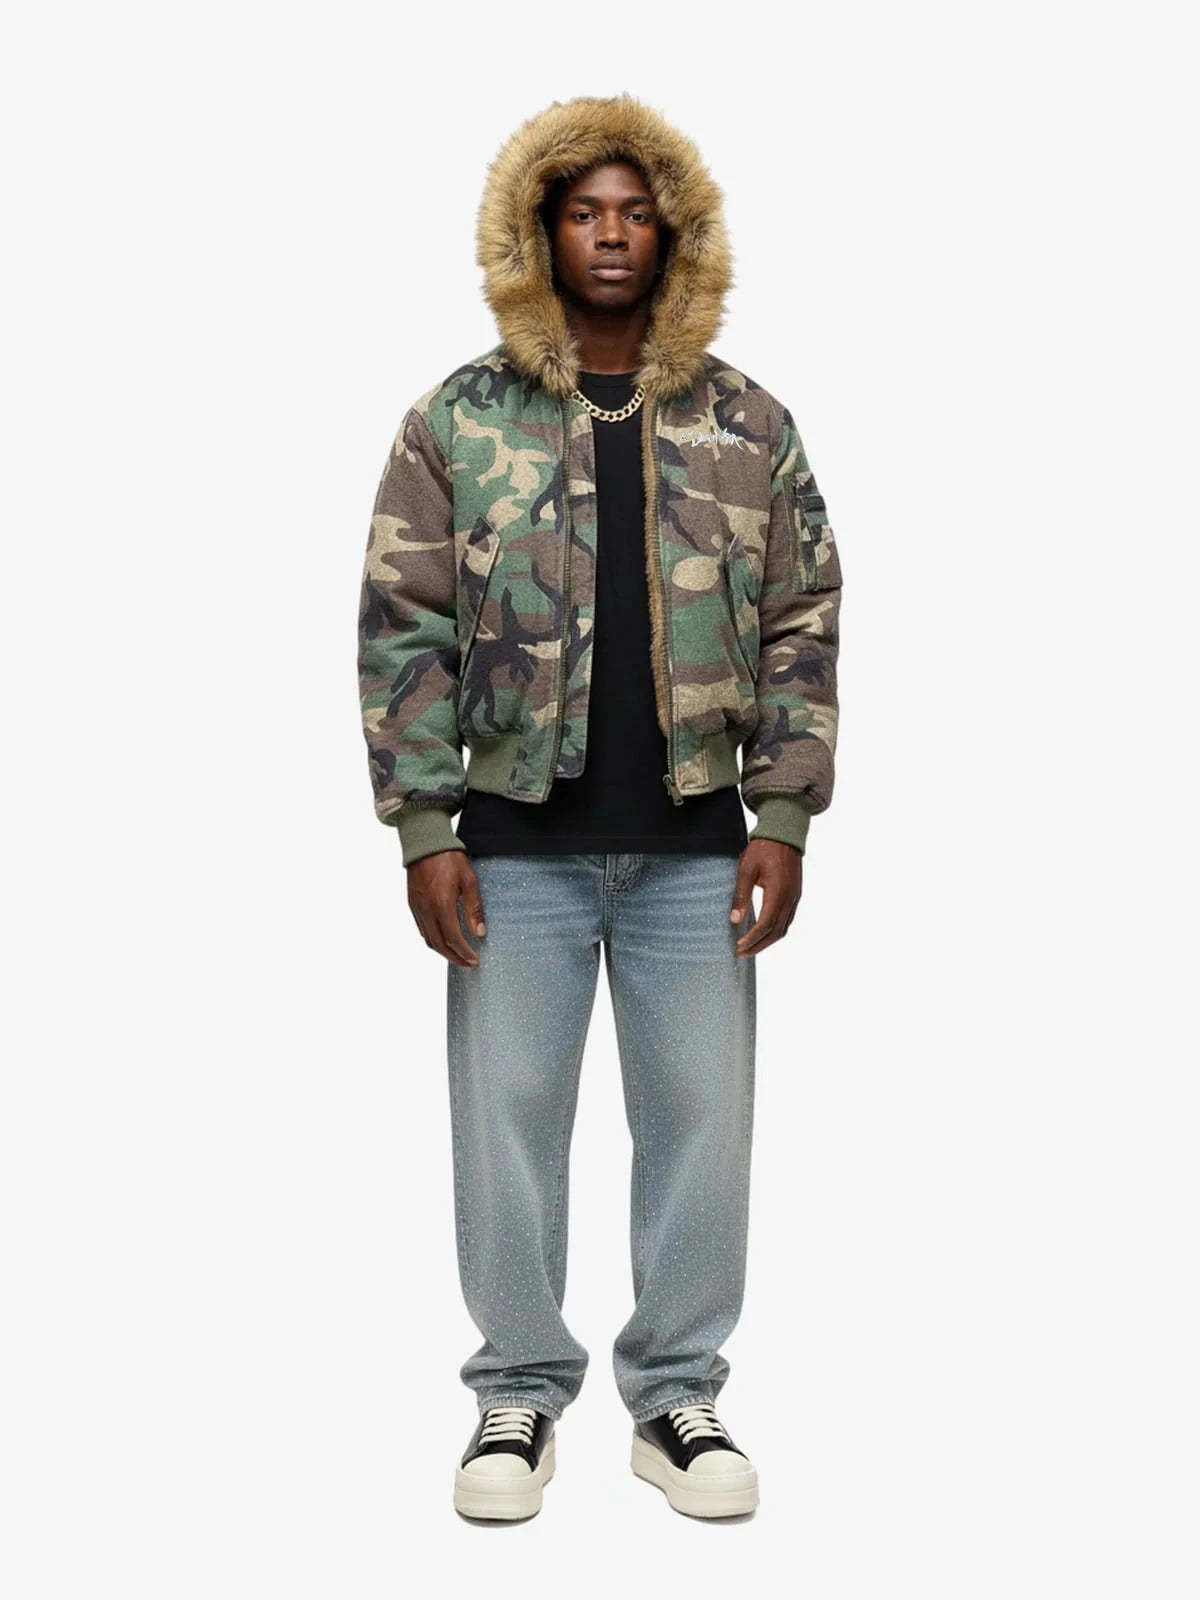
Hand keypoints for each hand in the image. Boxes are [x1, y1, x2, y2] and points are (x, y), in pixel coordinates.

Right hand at [406, 850, 486, 968]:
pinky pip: (422, 929)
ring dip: (443, 951)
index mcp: (441, 905)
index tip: (475, 960)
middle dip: (454, 958)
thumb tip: (480, 933)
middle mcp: (426, 910)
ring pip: (428, 939)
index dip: (464, 953)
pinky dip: (433, 939)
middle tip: (468, 964)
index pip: (453, 939)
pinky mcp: (412, 904)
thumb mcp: (469, 881)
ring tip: (457, 956)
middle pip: (439, 944)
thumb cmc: (449, 858)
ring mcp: (417, 908)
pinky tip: (443, 940)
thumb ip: (474, 909)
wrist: (425, 843)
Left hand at [730, 839, 801, 957]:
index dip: (751, 940)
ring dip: (767, 941)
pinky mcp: (795, 895)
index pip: (765, 925)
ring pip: (784, 929)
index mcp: (778, 892)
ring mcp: (795, 898)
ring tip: (750, 947)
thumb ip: (741, 895)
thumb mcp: (746, 868)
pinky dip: (775, 931)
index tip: (738, 947)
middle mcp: (790, 899)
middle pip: (776, 933)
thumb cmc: (764, 848)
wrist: (784, 833)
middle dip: (758, 946)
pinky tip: (763, 933)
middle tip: (741, 953)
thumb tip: (735, 920)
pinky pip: (787, 920)